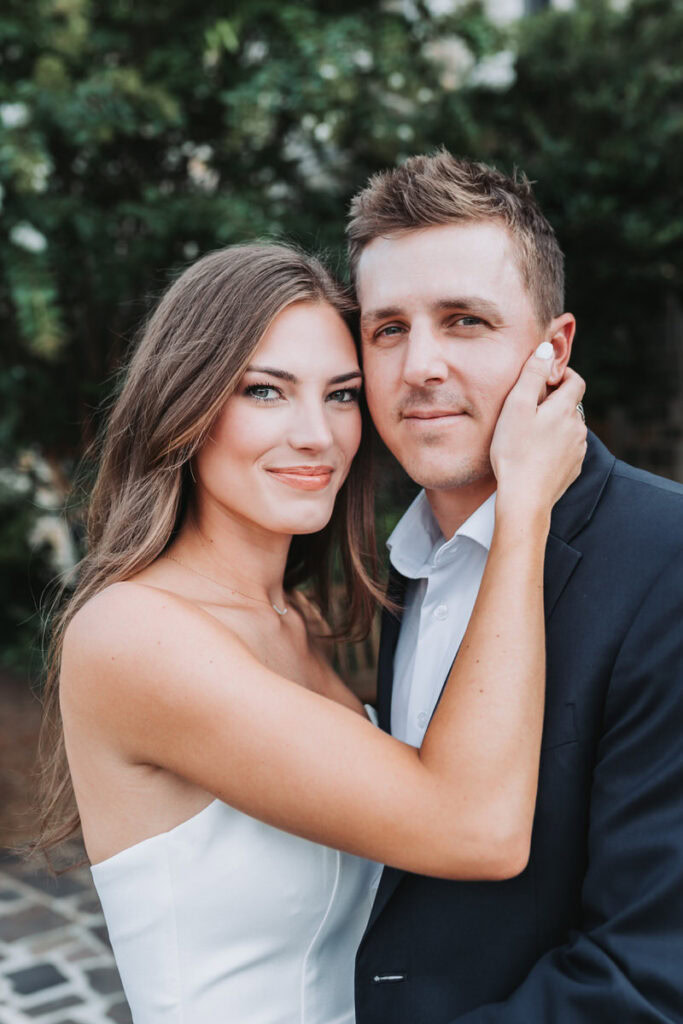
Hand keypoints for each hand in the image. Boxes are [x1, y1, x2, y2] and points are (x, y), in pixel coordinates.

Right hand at [490, 345, 586, 516]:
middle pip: (572, 405)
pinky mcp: (572, 469)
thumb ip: (533, 374)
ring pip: (569, 428)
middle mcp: (578, 428)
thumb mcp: (517, 406)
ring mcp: (577, 450)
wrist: (524, 498)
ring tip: (528, 433)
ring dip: (554, 425)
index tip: (544, 379)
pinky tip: (535, 454)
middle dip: (554, 401)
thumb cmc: (515, 452)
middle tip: (528, 407)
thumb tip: (546, 349)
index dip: (562, 375)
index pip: (575, 381)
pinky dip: (554, 446)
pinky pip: (567, 449)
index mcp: (566, 409)